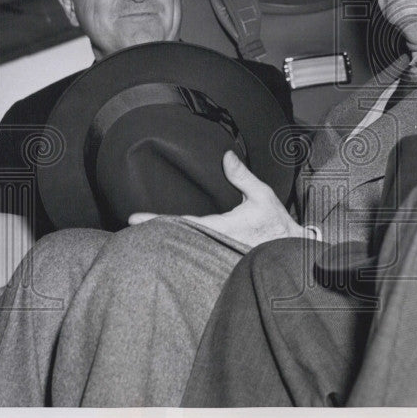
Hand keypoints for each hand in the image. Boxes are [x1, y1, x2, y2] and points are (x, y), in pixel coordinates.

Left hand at [129, 151, 306, 248]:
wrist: (290, 253)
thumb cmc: (276, 225)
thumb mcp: (263, 196)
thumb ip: (242, 177)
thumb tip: (226, 156)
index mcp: (221, 228)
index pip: (182, 223)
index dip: (156, 220)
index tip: (133, 217)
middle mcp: (213, 245)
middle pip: (175, 240)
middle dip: (152, 234)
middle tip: (126, 228)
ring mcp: (214, 256)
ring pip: (184, 250)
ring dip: (164, 243)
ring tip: (139, 236)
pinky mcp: (218, 262)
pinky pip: (194, 255)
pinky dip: (180, 250)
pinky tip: (167, 247)